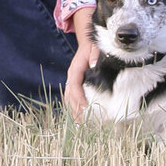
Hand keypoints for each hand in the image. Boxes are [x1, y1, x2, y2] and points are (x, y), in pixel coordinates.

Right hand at [64, 5, 96, 120]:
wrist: (89, 42)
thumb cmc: (94, 45)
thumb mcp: (96, 47)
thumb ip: (95, 55)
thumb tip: (93, 64)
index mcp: (75, 68)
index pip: (74, 84)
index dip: (78, 96)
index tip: (84, 107)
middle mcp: (72, 75)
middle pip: (70, 94)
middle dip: (75, 108)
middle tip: (82, 122)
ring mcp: (72, 79)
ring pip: (69, 96)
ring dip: (73, 110)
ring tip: (80, 124)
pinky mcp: (76, 82)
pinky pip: (72, 96)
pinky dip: (74, 106)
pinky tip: (79, 116)